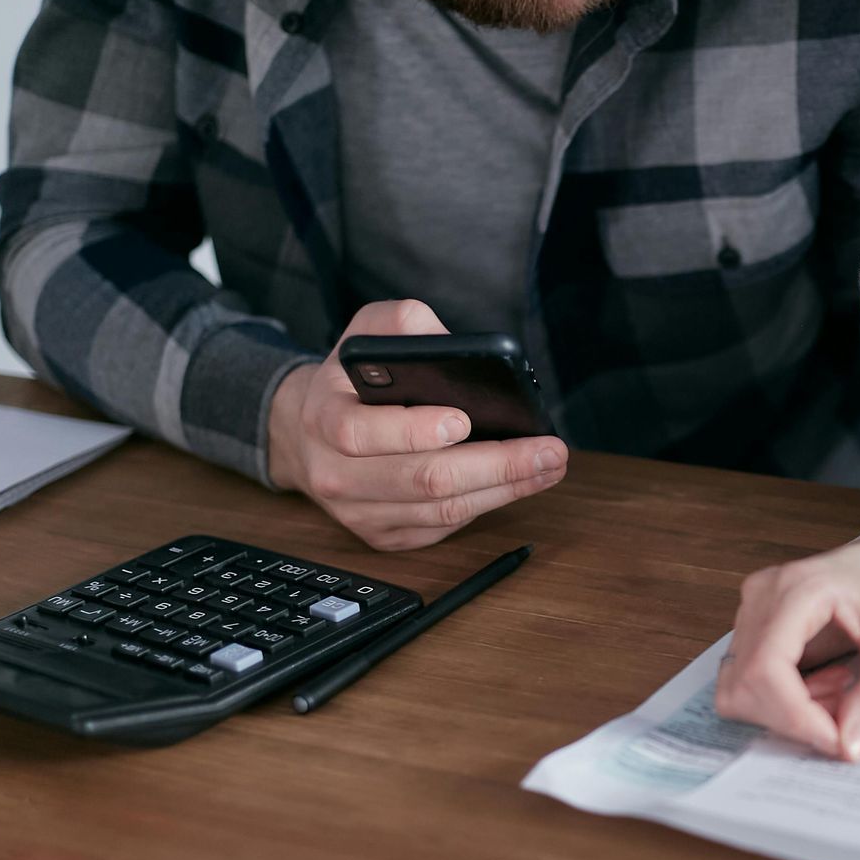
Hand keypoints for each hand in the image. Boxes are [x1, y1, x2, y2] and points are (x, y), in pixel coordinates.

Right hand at [267, 300, 567, 550]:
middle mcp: (335, 473)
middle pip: (423, 479)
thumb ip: (403, 324)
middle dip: (496, 465)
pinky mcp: (383, 535)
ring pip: (442, 510)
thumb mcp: (365, 334)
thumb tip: (452, 344)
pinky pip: (443, 527)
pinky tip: (519, 485)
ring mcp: (358, 512)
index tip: (464, 419)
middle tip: (548, 450)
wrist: (310, 433)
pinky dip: (487, 505)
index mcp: (324, 417)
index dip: (415, 430)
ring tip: (549, 466)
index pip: (364, 433)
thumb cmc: (351, 381)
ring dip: (506, 490)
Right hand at [715, 521, 859, 760]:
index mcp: (798, 590)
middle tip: (846, 715)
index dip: (796, 719)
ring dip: (789, 710)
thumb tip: (848, 748)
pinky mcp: (758, 625)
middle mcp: (764, 596)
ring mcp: (755, 609)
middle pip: (744, 686)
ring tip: (841, 692)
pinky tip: (829, 683)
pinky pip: (750, 680)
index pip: (765, 672)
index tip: (839, 741)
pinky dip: (788, 700)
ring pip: (741, 689)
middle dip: (793, 718)